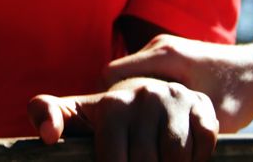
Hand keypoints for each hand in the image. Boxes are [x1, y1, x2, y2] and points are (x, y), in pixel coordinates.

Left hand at [28, 77, 217, 161]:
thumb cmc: (103, 115)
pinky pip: (204, 146)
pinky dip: (196, 159)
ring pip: (177, 158)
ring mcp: (177, 99)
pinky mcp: (202, 106)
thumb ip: (48, 115)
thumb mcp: (74, 113)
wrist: (145, 97)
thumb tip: (47, 136)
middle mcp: (146, 97)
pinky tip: (181, 158)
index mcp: (113, 103)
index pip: (114, 160)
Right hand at [105, 34, 252, 132]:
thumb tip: (164, 156)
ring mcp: (164, 48)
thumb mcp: (217, 119)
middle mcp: (160, 47)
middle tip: (128, 131)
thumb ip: (187, 132)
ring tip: (144, 125)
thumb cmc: (243, 93)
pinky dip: (146, 94)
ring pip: (130, 76)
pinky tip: (158, 115)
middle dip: (120, 103)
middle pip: (118, 76)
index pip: (112, 74)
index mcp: (166, 56)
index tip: (116, 125)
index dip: (109, 101)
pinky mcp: (170, 54)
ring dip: (133, 99)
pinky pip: (144, 74)